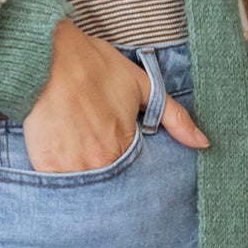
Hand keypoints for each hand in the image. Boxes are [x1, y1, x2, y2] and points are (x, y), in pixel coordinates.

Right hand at [22, 19, 209, 171]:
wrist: (48, 55)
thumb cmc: (93, 65)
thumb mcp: (141, 85)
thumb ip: (174, 116)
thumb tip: (203, 142)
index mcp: (122, 147)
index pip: (133, 177)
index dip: (128, 172)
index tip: (118, 160)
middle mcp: (98, 163)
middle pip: (108, 188)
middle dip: (108, 185)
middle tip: (98, 162)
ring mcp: (69, 167)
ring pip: (82, 191)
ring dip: (85, 185)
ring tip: (80, 164)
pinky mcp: (44, 165)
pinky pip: (56, 187)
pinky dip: (61, 182)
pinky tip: (63, 166)